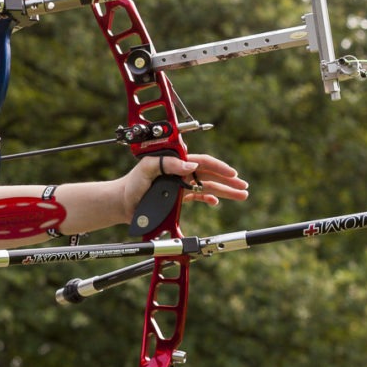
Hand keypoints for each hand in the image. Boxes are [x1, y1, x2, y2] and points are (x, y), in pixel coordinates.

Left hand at [123, 152, 248, 216]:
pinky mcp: (178, 196)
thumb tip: (190, 165)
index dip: (219, 168)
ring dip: (225, 191)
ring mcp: (180, 184)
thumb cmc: (132, 184)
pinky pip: (198, 196)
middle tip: (243, 187)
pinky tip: (216, 202)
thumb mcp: (147, 169)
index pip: (202, 162)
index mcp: (175, 162)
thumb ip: (167, 164)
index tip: (232, 174)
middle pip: (209, 174)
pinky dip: (208, 198)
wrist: (123, 204)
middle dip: (228, 180)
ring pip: (207, 186)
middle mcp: (180, 172)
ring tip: (241, 195)